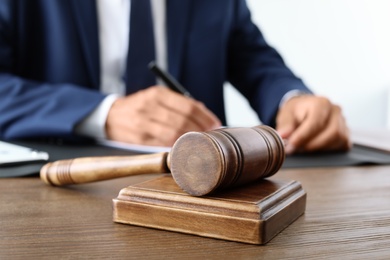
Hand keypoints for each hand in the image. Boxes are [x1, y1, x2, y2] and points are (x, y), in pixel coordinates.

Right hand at [105, 86, 221, 145]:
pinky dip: (177, 146)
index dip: (205, 117)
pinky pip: (163, 144)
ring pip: (174, 135)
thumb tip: (205, 116)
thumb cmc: (141, 106)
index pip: (188, 106)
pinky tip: (185, 146)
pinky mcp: (140, 139)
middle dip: (201, 130)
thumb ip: (179, 104)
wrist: (111, 116)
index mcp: (158, 93)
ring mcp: (143, 124)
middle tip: (211, 136)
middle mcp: (150, 107)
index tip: (216, 124)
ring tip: (200, 142)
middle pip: (183, 121)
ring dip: (190, 140)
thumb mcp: (157, 97)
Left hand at [276, 95, 351, 153]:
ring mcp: (343, 122)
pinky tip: (316, 149)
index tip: (291, 145)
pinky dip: (329, 150)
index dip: (303, 137)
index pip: (316, 123)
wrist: (304, 111)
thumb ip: (285, 125)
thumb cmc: (296, 113)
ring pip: (338, 140)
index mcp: (321, 103)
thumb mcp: (286, 115)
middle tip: (297, 150)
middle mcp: (335, 111)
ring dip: (320, 148)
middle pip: (332, 133)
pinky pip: (343, 145)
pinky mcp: (346, 133)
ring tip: (304, 149)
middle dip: (313, 145)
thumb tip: (283, 135)